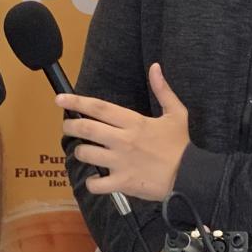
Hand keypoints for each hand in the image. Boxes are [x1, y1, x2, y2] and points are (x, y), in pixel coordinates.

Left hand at [58, 63, 189, 201]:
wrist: (190, 175)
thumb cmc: (181, 144)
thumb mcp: (176, 113)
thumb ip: (162, 90)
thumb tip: (155, 67)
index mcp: (133, 122)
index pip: (99, 108)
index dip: (77, 102)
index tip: (60, 99)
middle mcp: (123, 140)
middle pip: (86, 129)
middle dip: (70, 126)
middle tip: (67, 126)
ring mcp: (121, 162)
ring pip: (86, 154)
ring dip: (80, 152)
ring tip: (84, 151)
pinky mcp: (122, 182)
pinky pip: (97, 184)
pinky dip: (91, 182)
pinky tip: (95, 179)